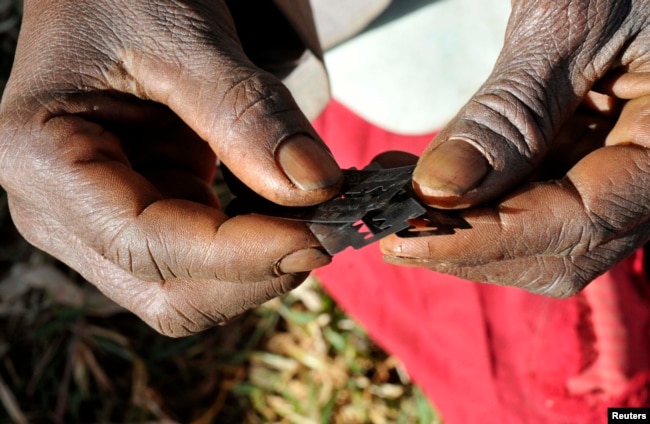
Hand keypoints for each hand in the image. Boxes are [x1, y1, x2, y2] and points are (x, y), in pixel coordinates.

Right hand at [0, 0, 341, 335]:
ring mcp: (100, 224)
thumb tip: (314, 185)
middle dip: (252, 275)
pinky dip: (252, 251)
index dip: (241, 255)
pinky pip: (201, 262)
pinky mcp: (141, 218)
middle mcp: (60, 212)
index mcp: (43, 162)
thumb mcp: (182, 36)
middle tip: (324, 232)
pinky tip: (287, 215)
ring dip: (258, 269)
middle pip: (167, 294)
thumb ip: (245, 113)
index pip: (148, 246)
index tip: (316, 237)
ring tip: (311, 219)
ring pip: (189, 291)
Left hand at [382, 0, 649, 296]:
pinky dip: (473, 199)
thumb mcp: (564, 25)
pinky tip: (420, 181)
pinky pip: (532, 197)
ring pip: (541, 233)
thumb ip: (510, 115)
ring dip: (461, 227)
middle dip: (468, 245)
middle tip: (387, 228)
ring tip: (391, 200)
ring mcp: (620, 165)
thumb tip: (440, 191)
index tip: (403, 239)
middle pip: (562, 245)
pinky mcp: (587, 154)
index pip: (584, 220)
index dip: (487, 239)